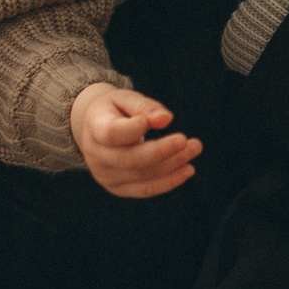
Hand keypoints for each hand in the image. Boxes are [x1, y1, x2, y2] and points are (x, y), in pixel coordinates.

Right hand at [70, 83, 199, 196]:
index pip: (112, 133)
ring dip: (171, 165)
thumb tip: (166, 119)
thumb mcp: (125, 99)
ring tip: (194, 149)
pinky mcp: (117, 188)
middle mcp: (96, 155)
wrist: (95, 129)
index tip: (164, 121)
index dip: (134, 129)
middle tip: (189, 141)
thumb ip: (145, 107)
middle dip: (163, 151)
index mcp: (95, 127)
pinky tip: (187, 169)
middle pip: (130, 158)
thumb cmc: (114, 110)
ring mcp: (105, 175)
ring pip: (140, 176)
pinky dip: (168, 182)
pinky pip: (144, 189)